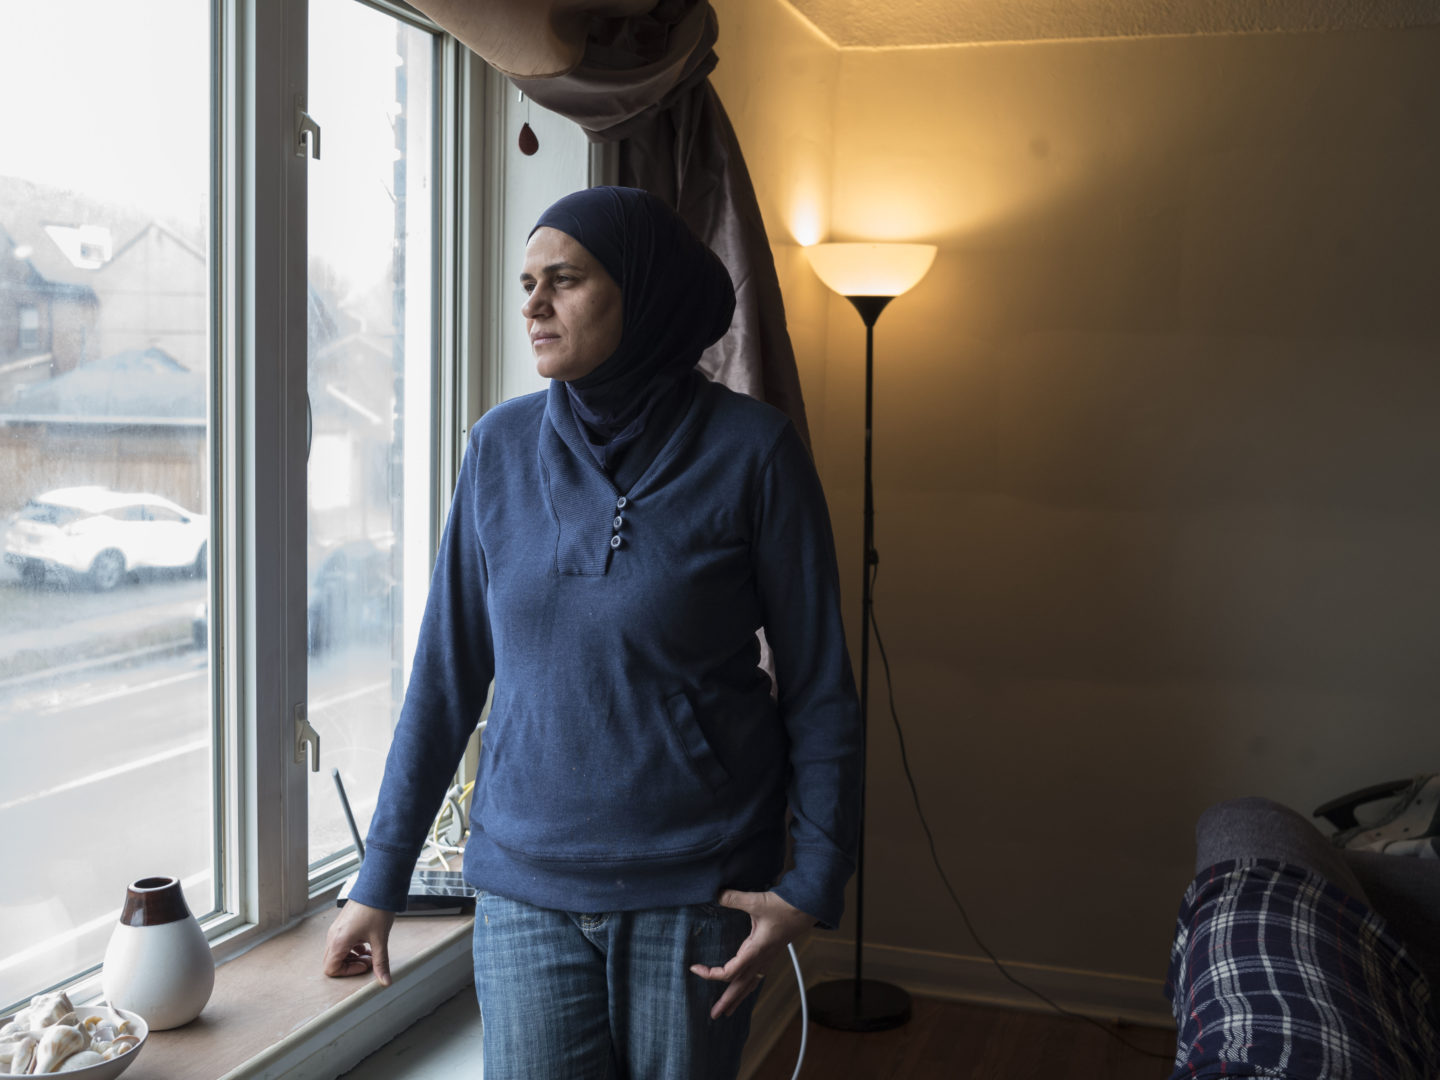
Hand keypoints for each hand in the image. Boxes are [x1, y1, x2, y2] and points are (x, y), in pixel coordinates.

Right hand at [322, 900, 395, 986]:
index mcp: (338, 941)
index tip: (365, 965)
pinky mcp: (342, 924)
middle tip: (368, 961)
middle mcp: (333, 935)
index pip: (331, 969)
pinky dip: (352, 948)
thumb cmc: (376, 909)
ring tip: (370, 952)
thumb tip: (385, 981)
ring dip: (352, 957)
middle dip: (350, 966)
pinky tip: (368, 943)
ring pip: (337, 952)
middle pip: (332, 961)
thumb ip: (381, 962)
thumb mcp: (380, 939)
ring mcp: (336, 929)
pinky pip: (341, 942)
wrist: (377, 886)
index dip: (348, 972)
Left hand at [689, 889, 812, 1019]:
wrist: (807, 908)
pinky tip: (746, 988)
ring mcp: (767, 959)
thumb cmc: (785, 907)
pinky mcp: (770, 954)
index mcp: (755, 951)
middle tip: (713, 1015)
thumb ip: (734, 898)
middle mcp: (761, 959)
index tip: (695, 969)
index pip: (729, 972)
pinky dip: (748, 986)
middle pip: (740, 987)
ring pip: (750, 984)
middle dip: (726, 1001)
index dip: (710, 974)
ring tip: (728, 1011)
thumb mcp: (757, 901)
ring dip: (737, 998)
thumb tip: (715, 894)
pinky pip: (757, 976)